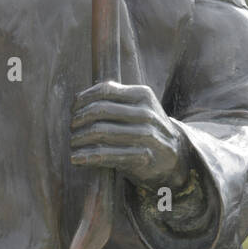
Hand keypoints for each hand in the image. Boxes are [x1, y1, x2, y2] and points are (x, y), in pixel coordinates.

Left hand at [70, 82, 190, 189]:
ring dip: (80, 139)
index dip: (83, 99)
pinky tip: (77, 159)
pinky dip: (88, 157)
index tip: (73, 110)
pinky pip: (108, 155)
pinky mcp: (143, 157)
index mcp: (143, 95)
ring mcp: (147, 135)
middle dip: (79, 120)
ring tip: (73, 144)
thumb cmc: (146, 129)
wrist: (175, 155)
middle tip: (72, 129)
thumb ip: (115, 99)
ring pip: (101, 132)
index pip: (104, 90)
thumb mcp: (138, 107)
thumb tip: (79, 98)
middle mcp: (146, 113)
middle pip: (100, 111)